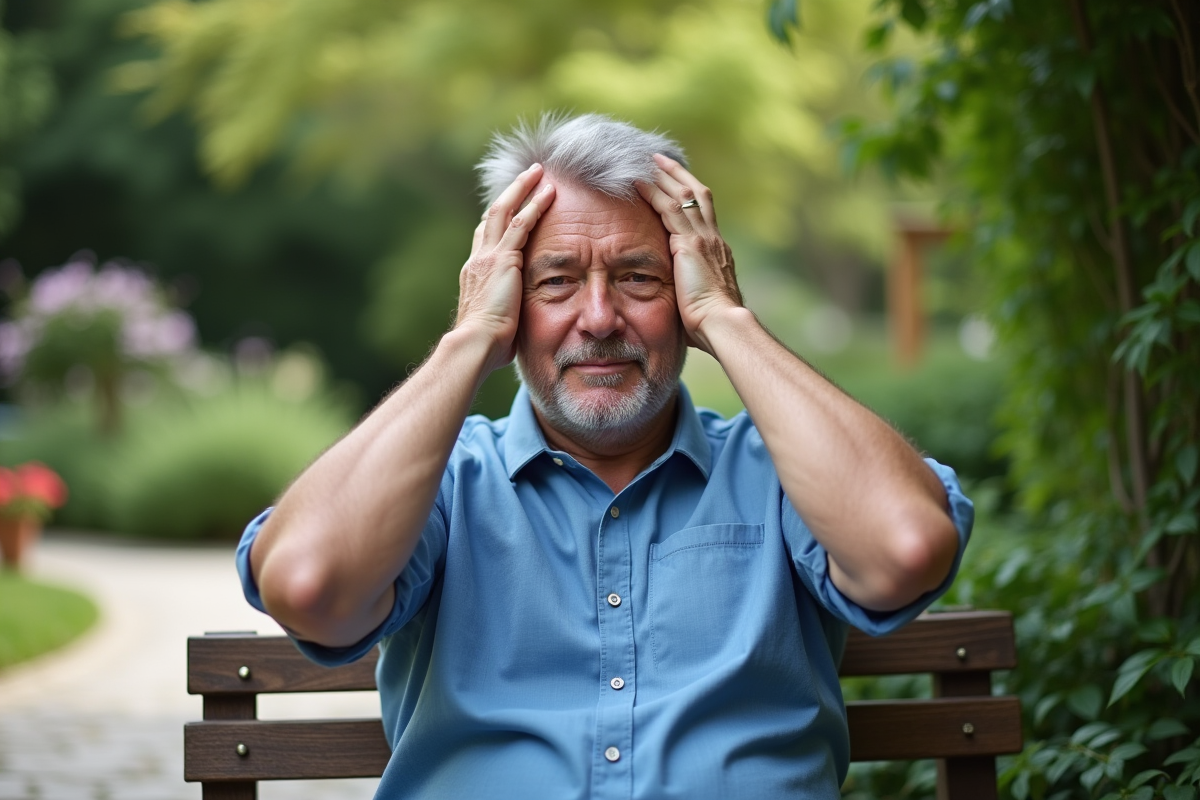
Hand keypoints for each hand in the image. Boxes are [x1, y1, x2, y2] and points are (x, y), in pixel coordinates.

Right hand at [455, 164, 554, 370]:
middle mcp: (479, 258)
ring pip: (505, 210)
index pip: (486, 236)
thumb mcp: (497, 322)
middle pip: (493, 214)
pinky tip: (549, 192)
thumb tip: (515, 322)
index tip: (510, 203)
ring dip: (523, 188)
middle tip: (527, 175)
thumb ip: (506, 311)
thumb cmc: (487, 346)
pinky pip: (521, 223)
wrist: (475, 344)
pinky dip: (535, 204)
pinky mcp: (503, 259)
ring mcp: (489, 256)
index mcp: (476, 273)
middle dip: (511, 192)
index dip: (498, 217)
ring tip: (538, 171)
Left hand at [636, 154, 742, 353]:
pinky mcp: (689, 243)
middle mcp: (713, 239)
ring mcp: (703, 238)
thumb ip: (688, 292)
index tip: (676, 182)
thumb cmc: (710, 325)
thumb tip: (677, 302)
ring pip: (684, 194)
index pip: (703, 214)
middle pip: (698, 194)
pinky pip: (669, 208)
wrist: (722, 325)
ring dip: (664, 175)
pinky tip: (638, 182)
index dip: (690, 194)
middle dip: (678, 174)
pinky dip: (654, 192)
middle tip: (659, 158)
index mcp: (717, 252)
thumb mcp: (698, 302)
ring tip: (646, 159)